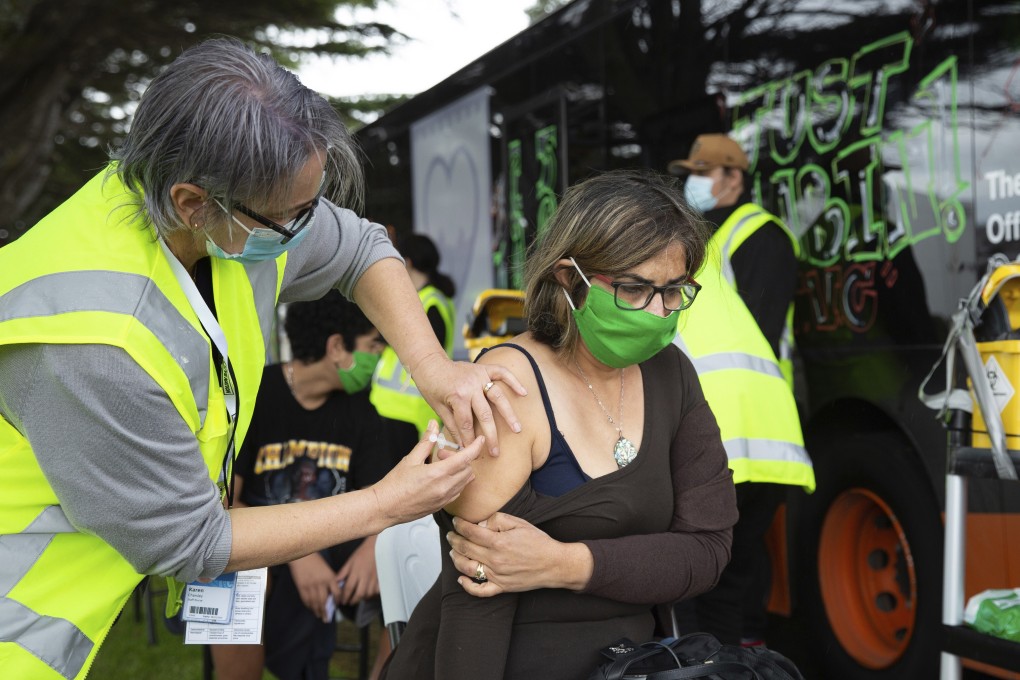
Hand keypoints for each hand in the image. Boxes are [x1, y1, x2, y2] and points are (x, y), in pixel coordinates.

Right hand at [288, 552, 341, 620]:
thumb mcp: (327, 569)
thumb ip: (330, 580)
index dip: (337, 601)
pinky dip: (309, 606)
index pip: (337, 593)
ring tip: (319, 616)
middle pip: (324, 601)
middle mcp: (321, 583)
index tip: (337, 606)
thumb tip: (332, 593)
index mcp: (330, 577)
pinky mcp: (302, 587)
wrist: (301, 556)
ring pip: (315, 603)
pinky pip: (306, 600)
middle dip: (326, 612)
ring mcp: (310, 586)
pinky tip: (311, 609)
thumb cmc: (316, 561)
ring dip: (317, 611)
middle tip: (327, 619)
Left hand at [335, 535, 378, 605]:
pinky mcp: (380, 579)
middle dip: (353, 600)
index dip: (344, 596)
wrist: (376, 548)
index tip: (341, 601)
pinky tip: (368, 593)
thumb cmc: (361, 554)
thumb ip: (343, 572)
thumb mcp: (350, 561)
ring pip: (368, 594)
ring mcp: (374, 579)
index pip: (349, 588)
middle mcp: (365, 577)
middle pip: (359, 594)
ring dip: (362, 598)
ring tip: (357, 598)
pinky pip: (376, 591)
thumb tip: (336, 582)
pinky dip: (372, 594)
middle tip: (349, 602)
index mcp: (356, 572)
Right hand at [372, 421, 483, 525]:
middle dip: (461, 458)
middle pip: (468, 469)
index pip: (465, 458)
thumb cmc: (394, 485)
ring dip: (460, 470)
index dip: (475, 447)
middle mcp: (444, 488)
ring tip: (441, 466)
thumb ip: (426, 441)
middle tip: (443, 454)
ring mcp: (444, 499)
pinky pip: (458, 492)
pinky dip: (456, 481)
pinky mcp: (441, 506)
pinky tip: (442, 477)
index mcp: (437, 474)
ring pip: (465, 481)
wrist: (385, 507)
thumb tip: (433, 425)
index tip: (480, 440)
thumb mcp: (410, 459)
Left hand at [412, 354, 525, 456]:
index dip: (469, 439)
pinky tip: (524, 393)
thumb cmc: (431, 386)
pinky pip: (502, 373)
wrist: (429, 362)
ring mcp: (479, 376)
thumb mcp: (438, 408)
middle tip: (496, 452)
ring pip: (498, 396)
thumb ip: (452, 425)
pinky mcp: (483, 368)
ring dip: (509, 414)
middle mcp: (470, 386)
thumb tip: (463, 445)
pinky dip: (514, 381)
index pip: (467, 423)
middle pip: (485, 414)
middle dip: (491, 436)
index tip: (473, 451)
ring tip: (517, 429)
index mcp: (457, 396)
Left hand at [446, 513, 593, 596]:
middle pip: (465, 549)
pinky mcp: (501, 587)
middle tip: (450, 535)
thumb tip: (480, 522)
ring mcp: (497, 575)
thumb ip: (498, 520)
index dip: (460, 525)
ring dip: (456, 559)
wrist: (554, 564)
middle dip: (454, 540)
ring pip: (467, 568)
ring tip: (452, 552)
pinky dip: (467, 586)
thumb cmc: (539, 542)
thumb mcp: (520, 523)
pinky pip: (480, 591)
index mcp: (498, 542)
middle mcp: (495, 559)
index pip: (470, 532)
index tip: (456, 521)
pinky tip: (461, 579)